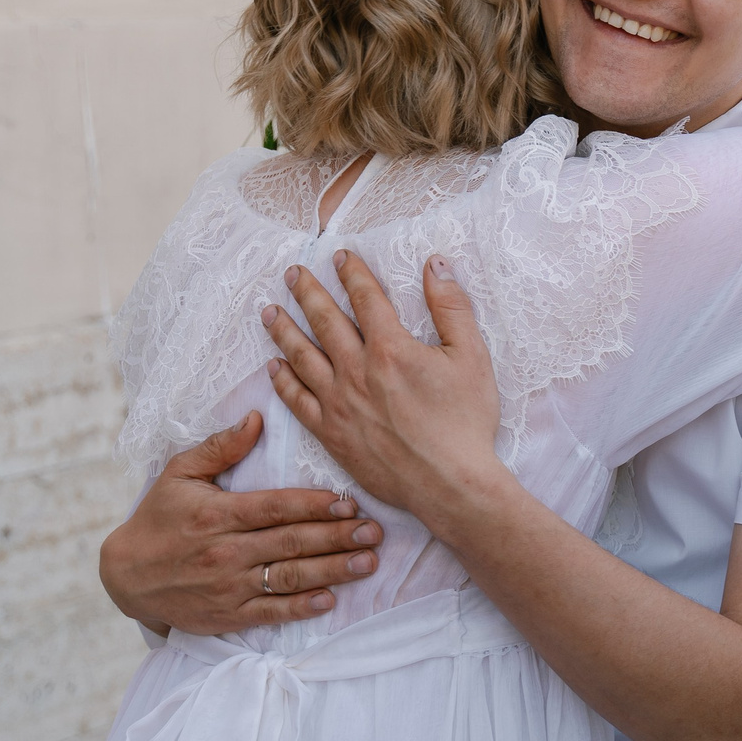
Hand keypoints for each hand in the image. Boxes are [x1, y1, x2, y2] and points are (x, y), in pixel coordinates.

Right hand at [98, 411, 380, 635]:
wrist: (126, 575)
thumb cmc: (157, 517)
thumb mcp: (179, 473)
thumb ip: (221, 447)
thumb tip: (257, 418)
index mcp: (218, 513)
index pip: (276, 507)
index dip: (316, 504)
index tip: (350, 501)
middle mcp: (226, 551)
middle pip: (292, 542)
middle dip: (338, 536)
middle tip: (374, 531)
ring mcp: (228, 586)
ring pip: (289, 578)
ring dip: (332, 570)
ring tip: (367, 563)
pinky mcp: (227, 615)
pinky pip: (271, 613)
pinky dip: (302, 607)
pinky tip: (330, 599)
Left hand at [262, 250, 502, 527]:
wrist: (450, 484)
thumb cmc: (466, 423)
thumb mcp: (471, 357)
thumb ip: (452, 307)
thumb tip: (436, 264)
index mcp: (390, 348)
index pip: (365, 298)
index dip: (352, 273)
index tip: (339, 256)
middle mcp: (356, 371)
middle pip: (324, 321)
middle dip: (307, 292)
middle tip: (292, 273)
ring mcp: (339, 404)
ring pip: (302, 357)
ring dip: (284, 330)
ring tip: (269, 311)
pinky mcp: (331, 434)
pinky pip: (297, 401)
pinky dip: (283, 380)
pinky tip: (274, 366)